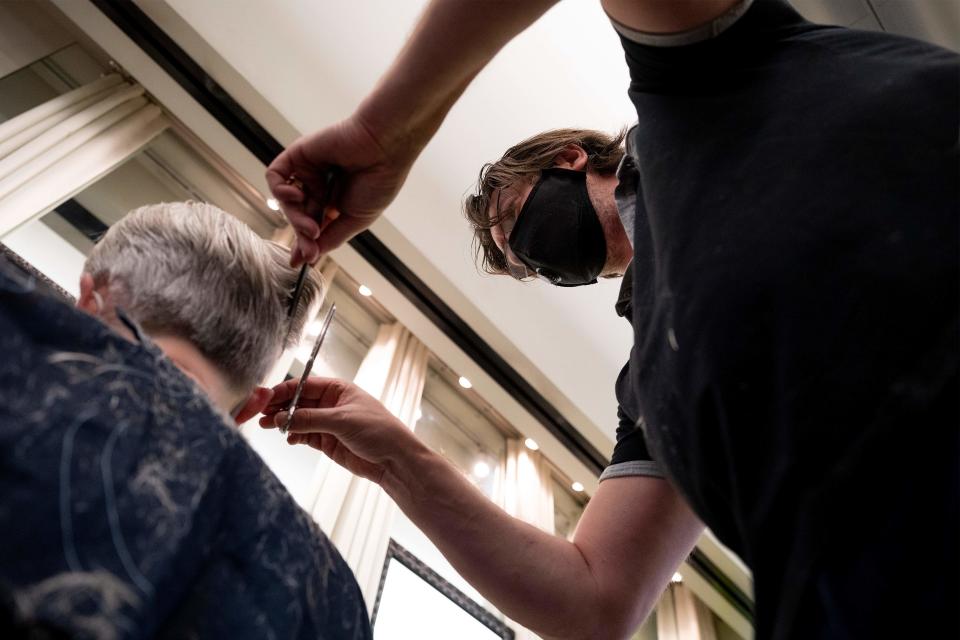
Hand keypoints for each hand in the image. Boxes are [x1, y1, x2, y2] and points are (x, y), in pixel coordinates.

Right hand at [259, 376, 418, 483]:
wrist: (394, 460)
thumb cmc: (378, 431)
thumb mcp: (342, 421)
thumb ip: (310, 419)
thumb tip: (282, 418)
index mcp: (338, 389)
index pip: (303, 385)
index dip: (283, 391)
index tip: (264, 398)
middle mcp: (330, 404)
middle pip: (297, 401)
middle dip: (278, 406)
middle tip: (259, 413)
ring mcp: (327, 423)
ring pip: (297, 419)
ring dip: (282, 422)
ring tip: (266, 425)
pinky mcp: (326, 441)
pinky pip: (303, 435)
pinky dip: (293, 436)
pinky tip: (287, 437)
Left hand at [266, 115, 415, 264]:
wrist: (384, 150)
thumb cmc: (378, 181)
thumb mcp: (355, 220)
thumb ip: (331, 238)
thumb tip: (311, 257)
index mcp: (335, 201)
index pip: (312, 225)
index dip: (305, 243)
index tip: (299, 262)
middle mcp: (319, 186)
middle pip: (298, 215)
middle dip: (302, 233)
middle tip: (311, 244)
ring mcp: (308, 171)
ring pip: (287, 200)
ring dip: (294, 216)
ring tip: (310, 225)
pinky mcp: (299, 155)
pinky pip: (276, 176)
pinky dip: (280, 189)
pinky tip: (296, 195)